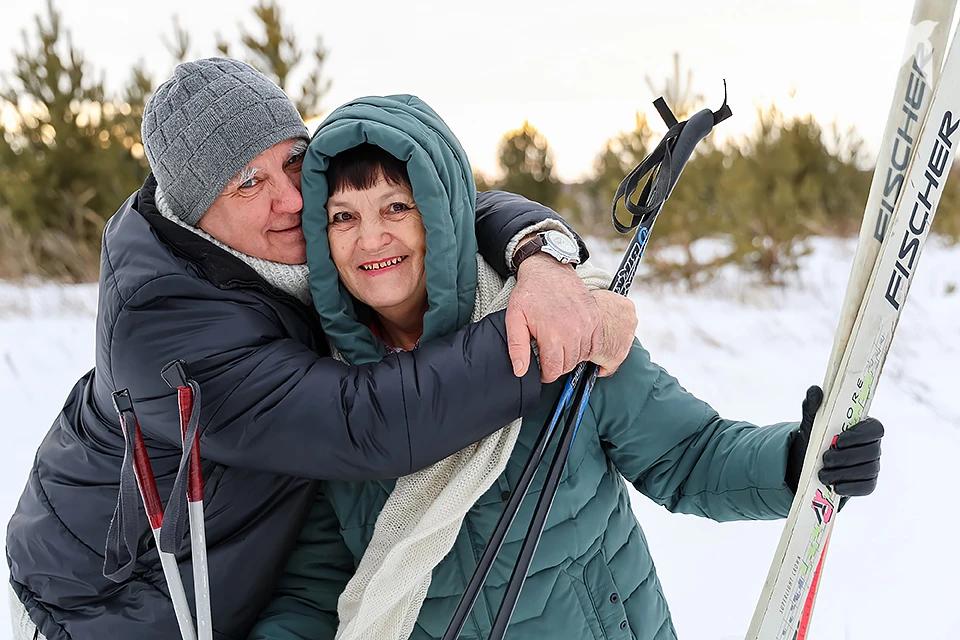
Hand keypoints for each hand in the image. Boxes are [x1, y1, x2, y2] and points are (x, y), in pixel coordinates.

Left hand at [505, 254, 636, 381]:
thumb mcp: (514, 319)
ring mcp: (587, 324)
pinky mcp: (595, 318)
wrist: (548, 269)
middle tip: (549, 359)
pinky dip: (587, 349)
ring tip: (560, 350)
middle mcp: (573, 331)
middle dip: (558, 367)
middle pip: (569, 365)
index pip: (554, 370)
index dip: (546, 375)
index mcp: (552, 335)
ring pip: (582, 357)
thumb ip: (517, 347)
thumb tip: (520, 371)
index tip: (542, 371)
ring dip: (572, 358)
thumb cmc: (529, 294)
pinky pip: (596, 345)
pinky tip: (575, 344)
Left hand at [785, 386, 883, 496]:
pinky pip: (867, 487)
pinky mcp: (868, 483)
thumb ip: (812, 406)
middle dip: (847, 457)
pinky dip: (851, 488)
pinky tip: (835, 487)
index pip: (876, 428)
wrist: (808, 462)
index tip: (839, 439)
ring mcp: (872, 465)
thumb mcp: (811, 423)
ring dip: (844, 473)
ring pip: (868, 470)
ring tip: (823, 475)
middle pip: (872, 452)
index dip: (860, 435)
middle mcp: (873, 446)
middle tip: (825, 459)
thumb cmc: (815, 438)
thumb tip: (815, 389)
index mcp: (864, 427)